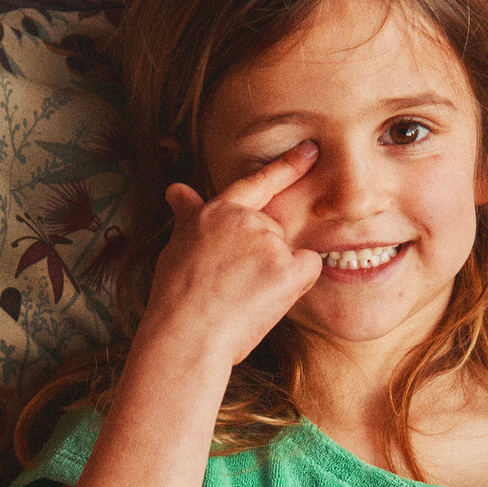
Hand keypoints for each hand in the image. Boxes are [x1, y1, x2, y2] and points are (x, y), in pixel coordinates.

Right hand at [144, 140, 323, 365]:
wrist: (185, 335)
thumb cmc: (177, 299)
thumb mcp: (177, 247)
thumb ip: (190, 217)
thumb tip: (177, 190)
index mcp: (216, 212)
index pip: (255, 184)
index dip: (286, 166)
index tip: (310, 150)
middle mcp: (244, 220)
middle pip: (275, 232)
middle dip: (264, 258)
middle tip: (235, 288)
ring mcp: (267, 241)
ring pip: (290, 254)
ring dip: (276, 275)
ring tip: (243, 299)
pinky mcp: (286, 267)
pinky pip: (308, 268)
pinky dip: (297, 283)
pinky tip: (270, 298)